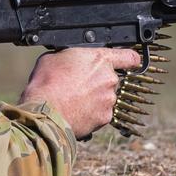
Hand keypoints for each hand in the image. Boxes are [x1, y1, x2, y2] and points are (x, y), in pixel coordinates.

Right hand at [19, 48, 140, 139]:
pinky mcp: (104, 118)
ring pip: (105, 97)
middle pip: (110, 79)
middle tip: (79, 85)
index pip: (129, 57)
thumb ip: (70, 57)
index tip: (130, 62)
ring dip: (94, 99)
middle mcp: (109, 79)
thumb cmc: (47, 83)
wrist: (45, 112)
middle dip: (97, 82)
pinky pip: (100, 114)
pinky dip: (91, 113)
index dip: (130, 59)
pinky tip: (75, 111)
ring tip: (73, 101)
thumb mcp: (54, 57)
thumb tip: (69, 60)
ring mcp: (108, 100)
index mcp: (100, 60)